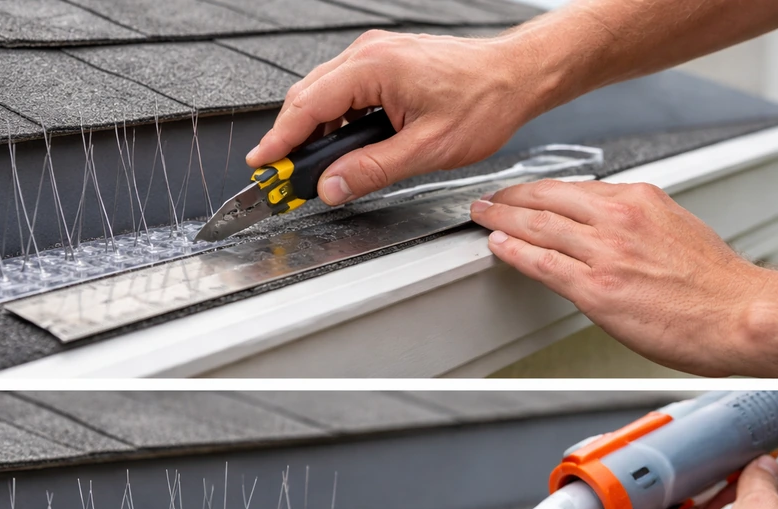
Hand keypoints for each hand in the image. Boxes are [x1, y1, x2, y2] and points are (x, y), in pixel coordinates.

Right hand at [246, 30, 558, 205]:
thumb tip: (332, 186)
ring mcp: (376, 55)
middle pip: (307, 97)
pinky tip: (342, 146)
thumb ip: (372, 170)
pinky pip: (343, 90)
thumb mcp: (426, 149)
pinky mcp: (385, 63)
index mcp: (375, 68)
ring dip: (313, 130)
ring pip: (323, 94)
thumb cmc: (484, 102)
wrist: (515, 76)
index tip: (261, 165)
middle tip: (283, 177)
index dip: (279, 140)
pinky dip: (334, 119)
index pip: (308, 106)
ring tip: (312, 168)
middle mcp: (370, 54)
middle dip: (291, 139)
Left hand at [469, 180, 777, 376]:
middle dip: (509, 198)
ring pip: (538, 226)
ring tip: (482, 218)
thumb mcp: (676, 229)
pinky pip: (542, 263)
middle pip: (547, 198)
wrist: (741, 315)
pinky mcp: (597, 287)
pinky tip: (498, 247)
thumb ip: (637, 223)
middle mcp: (620, 218)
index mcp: (640, 200)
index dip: (539, 190)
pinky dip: (514, 252)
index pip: (574, 188)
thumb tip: (607, 227)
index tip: (521, 192)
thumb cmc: (716, 284)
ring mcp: (606, 252)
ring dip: (501, 220)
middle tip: (487, 200)